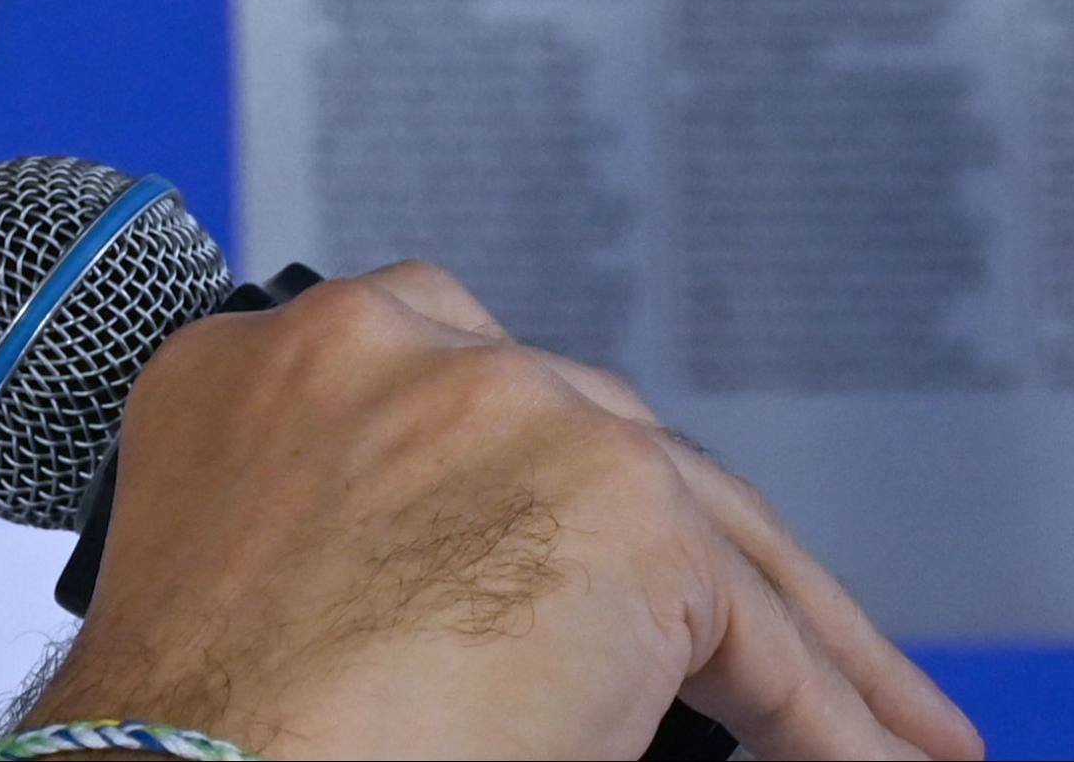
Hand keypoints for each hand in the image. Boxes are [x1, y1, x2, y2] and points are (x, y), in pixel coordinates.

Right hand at [30, 265, 980, 760]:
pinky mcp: (621, 509)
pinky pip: (755, 634)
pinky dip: (825, 717)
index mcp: (267, 371)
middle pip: (597, 447)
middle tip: (752, 654)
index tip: (571, 568)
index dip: (535, 502)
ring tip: (875, 732)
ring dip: (793, 646)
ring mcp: (511, 410)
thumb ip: (368, 543)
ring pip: (700, 532)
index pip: (452, 409)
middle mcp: (388, 350)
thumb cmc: (198, 745)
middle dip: (687, 566)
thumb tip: (485, 624)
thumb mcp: (265, 588)